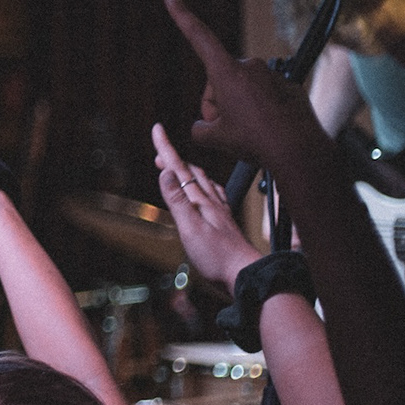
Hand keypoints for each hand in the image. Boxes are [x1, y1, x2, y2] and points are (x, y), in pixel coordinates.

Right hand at [152, 121, 259, 293]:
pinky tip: (208, 191)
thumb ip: (177, 200)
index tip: (157, 129)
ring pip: (203, 183)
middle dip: (173, 159)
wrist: (247, 276)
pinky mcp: (224, 223)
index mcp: (201, 202)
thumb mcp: (190, 229)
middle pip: (190, 172)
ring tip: (178, 166)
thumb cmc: (218, 257)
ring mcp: (220, 212)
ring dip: (188, 171)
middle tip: (159, 151)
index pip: (179, 169)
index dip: (166, 148)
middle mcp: (212, 202)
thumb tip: (166, 171)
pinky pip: (213, 196)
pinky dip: (204, 187)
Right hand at [164, 0, 327, 166]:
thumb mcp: (214, 139)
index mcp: (227, 73)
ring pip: (242, 90)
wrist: (299, 153)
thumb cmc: (255, 142)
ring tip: (248, 134)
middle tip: (223, 130)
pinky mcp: (288, 86)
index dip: (182, 16)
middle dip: (216, 104)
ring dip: (238, 108)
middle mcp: (250, 67)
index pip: (199, 37)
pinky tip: (266, 129)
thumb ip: (200, 128)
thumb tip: (204, 126)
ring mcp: (271, 76)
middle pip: (219, 81)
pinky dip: (260, 111)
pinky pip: (264, 96)